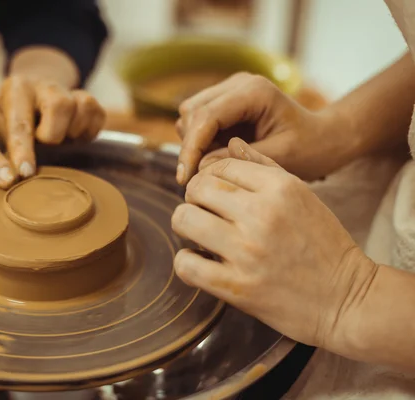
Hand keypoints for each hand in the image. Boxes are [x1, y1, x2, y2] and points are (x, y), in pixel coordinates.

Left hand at [0, 74, 105, 177]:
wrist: (34, 96)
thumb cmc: (14, 118)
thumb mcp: (1, 129)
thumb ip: (5, 148)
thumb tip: (9, 177)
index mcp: (17, 90)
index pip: (21, 123)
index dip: (23, 150)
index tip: (25, 172)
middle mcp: (45, 85)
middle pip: (60, 106)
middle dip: (54, 134)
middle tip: (46, 143)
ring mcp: (70, 90)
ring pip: (83, 107)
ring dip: (73, 131)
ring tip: (61, 136)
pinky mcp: (89, 100)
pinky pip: (98, 115)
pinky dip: (88, 131)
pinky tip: (74, 134)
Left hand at [171, 138, 376, 347]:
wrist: (347, 300)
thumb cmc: (323, 244)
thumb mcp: (302, 196)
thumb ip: (265, 166)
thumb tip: (231, 143)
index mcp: (279, 188)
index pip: (220, 165)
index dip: (209, 176)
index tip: (213, 192)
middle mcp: (261, 215)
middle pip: (196, 188)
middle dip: (194, 198)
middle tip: (204, 211)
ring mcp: (246, 252)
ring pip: (183, 219)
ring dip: (186, 225)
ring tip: (199, 234)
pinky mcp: (235, 287)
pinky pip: (185, 264)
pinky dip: (186, 261)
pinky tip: (200, 262)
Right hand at [175, 73, 353, 184]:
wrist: (324, 138)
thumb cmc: (310, 149)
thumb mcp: (281, 159)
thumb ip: (241, 160)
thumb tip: (201, 165)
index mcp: (254, 92)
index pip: (206, 116)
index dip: (191, 148)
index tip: (185, 178)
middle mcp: (238, 84)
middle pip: (192, 112)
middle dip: (191, 146)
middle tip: (201, 177)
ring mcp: (230, 90)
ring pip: (189, 115)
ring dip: (195, 143)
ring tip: (218, 164)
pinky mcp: (225, 101)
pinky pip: (197, 121)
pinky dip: (201, 141)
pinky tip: (220, 156)